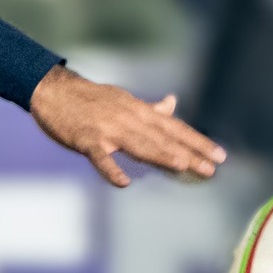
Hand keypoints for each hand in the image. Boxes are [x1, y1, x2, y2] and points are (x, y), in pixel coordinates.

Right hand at [29, 65, 225, 188]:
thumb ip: (150, 108)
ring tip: (181, 165)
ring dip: (159, 154)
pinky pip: (100, 157)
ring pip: (137, 143)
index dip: (198, 141)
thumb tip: (173, 103)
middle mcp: (128, 118)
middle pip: (162, 137)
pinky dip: (111, 168)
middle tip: (210, 168)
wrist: (54, 91)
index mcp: (139, 111)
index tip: (219, 155)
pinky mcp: (86, 139)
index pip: (175, 128)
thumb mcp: (124, 99)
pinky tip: (123, 182)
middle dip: (188, 152)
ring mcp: (107, 129)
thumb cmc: (90, 98)